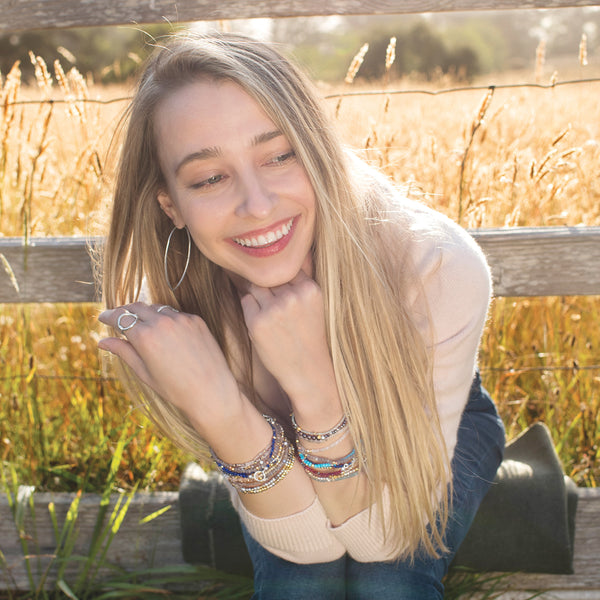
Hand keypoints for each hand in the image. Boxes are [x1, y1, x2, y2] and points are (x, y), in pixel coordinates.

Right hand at [98, 303, 243, 435]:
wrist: (211, 391)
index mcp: (144, 336)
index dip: (108, 316)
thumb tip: (102, 342)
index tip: (102, 317)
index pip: (120, 317)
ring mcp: (181, 319)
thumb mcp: (144, 372)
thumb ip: (123, 352)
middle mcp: (162, 322)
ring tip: (141, 324)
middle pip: (136, 307)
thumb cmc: (175, 388)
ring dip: (146, 313)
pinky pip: (175, 314)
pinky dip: (165, 318)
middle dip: (124, 311)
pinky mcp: (196, 320)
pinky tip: (164, 331)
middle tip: (118, 317)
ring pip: (156, 308)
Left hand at [240, 271, 341, 417]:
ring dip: (258, 297)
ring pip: (255, 287)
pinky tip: (264, 324)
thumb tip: (282, 255)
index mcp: (310, 289)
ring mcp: (274, 309)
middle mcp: (293, 296)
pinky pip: (246, 301)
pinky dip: (251, 309)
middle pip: (270, 276)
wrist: (308, 372)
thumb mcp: (314, 305)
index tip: (284, 293)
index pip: (287, 268)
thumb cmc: (309, 336)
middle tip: (276, 307)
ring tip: (271, 315)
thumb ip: (300, 282)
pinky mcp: (257, 322)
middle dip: (270, 288)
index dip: (283, 280)